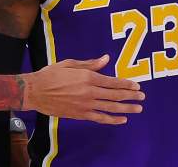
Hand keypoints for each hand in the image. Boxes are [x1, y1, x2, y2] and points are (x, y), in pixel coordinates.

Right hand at [21, 55, 144, 124]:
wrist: (35, 91)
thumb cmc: (51, 74)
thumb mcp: (71, 64)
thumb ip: (90, 64)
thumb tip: (106, 59)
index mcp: (87, 77)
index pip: (112, 81)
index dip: (126, 84)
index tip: (137, 86)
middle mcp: (89, 92)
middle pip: (115, 95)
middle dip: (130, 96)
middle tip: (142, 98)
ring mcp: (85, 105)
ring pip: (110, 108)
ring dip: (126, 108)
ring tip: (138, 109)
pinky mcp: (80, 115)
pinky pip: (99, 118)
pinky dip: (112, 119)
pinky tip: (121, 120)